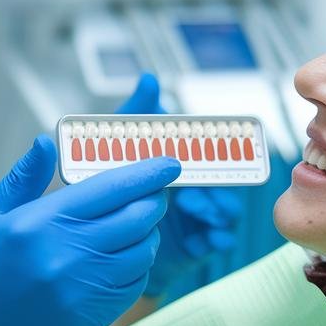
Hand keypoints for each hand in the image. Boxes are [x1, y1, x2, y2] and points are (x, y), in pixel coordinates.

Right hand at [0, 135, 180, 325]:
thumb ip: (26, 176)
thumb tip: (48, 141)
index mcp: (44, 220)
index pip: (114, 187)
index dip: (149, 172)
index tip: (169, 163)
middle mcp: (69, 253)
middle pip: (139, 217)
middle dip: (155, 201)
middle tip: (154, 194)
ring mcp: (84, 289)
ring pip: (144, 252)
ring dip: (149, 235)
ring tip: (136, 227)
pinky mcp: (93, 317)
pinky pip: (135, 284)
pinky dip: (139, 267)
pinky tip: (124, 259)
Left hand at [117, 74, 246, 298]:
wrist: (98, 246)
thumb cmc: (112, 189)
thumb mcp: (118, 147)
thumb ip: (135, 113)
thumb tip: (149, 78)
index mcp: (182, 161)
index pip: (209, 150)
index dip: (214, 150)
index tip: (201, 154)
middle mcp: (196, 184)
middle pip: (223, 179)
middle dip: (213, 185)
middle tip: (192, 191)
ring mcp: (200, 215)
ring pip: (226, 209)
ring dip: (217, 209)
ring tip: (195, 212)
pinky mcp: (200, 242)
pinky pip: (222, 239)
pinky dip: (220, 238)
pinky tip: (210, 240)